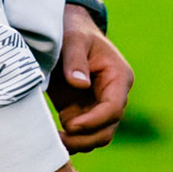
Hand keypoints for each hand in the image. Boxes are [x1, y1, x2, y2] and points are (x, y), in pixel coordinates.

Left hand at [49, 3, 132, 152]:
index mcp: (118, 76)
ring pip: (97, 136)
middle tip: (60, 137)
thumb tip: (80, 84)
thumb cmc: (74, 30)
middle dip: (85, 137)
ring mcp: (98, 105)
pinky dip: (71, 139)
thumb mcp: (74, 38)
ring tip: (55, 137)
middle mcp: (113, 94)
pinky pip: (83, 134)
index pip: (113, 107)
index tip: (69, 123)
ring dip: (78, 142)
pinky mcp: (83, 111)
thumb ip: (76, 59)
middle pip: (107, 128)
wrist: (66, 29)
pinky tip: (53, 135)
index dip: (94, 120)